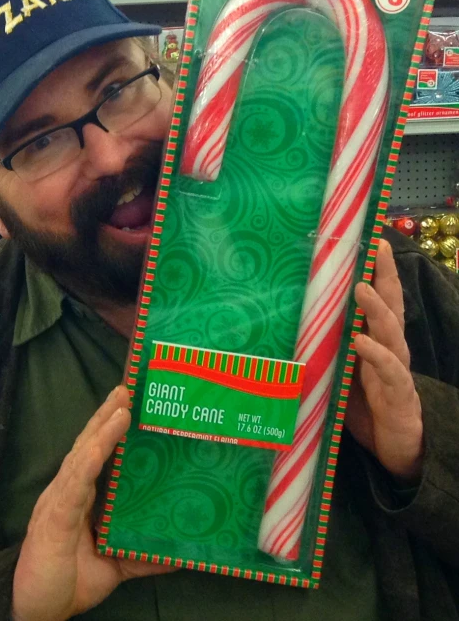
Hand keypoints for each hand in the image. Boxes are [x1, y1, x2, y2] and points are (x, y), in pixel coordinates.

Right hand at [12, 385, 172, 620]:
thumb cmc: (71, 580)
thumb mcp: (116, 564)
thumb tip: (181, 553)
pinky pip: (72, 488)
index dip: (111, 428)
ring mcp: (60, 502)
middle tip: (127, 388)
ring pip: (82, 457)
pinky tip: (98, 448)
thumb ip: (143, 554)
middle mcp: (70, 491)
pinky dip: (86, 465)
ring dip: (101, 431)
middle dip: (107, 415)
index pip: (98, 453)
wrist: (37, 611)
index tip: (131, 403)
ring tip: (120, 407)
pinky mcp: (54, 520)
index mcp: (82, 496)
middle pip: (89, 444)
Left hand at [345, 239, 423, 483]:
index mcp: (377, 341)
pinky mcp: (399, 395)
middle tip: (375, 248)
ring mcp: (396, 370)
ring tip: (362, 288)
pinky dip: (376, 355)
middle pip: (391, 306)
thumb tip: (291, 326)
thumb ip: (326, 350)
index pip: (381, 300)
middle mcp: (390, 349)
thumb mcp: (341, 373)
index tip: (372, 241)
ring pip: (392, 333)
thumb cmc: (365, 407)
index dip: (378, 271)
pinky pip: (390, 371)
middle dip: (384, 276)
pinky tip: (362, 341)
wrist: (395, 449)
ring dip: (377, 309)